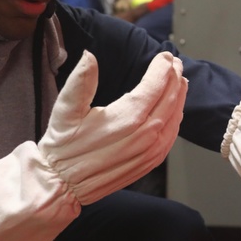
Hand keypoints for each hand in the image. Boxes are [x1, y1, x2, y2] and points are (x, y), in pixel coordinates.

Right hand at [40, 50, 186, 203]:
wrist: (61, 184)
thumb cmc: (62, 148)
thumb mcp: (66, 110)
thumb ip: (80, 81)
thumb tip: (89, 57)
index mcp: (127, 119)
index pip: (154, 86)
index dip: (162, 68)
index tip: (164, 56)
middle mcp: (143, 136)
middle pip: (169, 100)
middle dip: (174, 77)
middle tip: (174, 62)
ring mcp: (148, 152)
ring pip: (174, 119)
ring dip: (179, 97)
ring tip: (179, 80)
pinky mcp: (148, 164)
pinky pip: (171, 138)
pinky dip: (176, 120)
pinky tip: (175, 111)